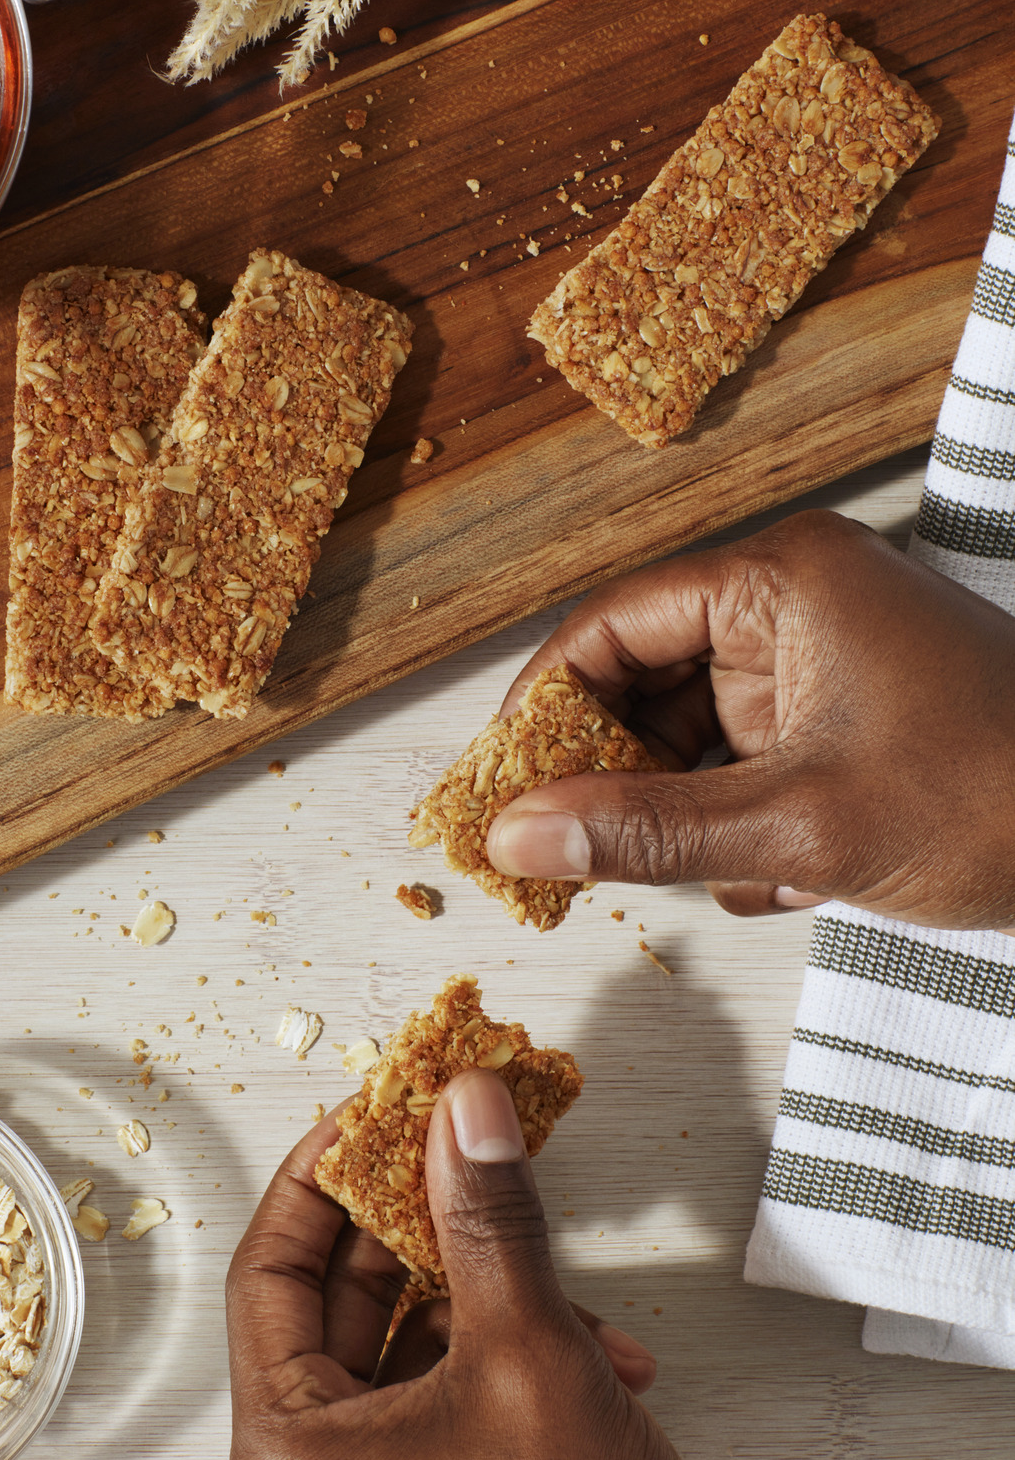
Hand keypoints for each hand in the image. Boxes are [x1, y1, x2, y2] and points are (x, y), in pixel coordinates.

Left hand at [227, 1070, 761, 1459]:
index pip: (268, 1271)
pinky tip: (598, 1351)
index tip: (371, 1109)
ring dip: (488, 1296)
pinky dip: (508, 1356)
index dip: (321, 1176)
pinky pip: (439, 1394)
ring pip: (404, 1344)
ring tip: (562, 1280)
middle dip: (422, 1225)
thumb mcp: (527, 1348)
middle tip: (461, 1147)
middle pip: (339, 1304)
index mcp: (283, 1456)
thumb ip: (487, 1215)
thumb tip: (464, 1113)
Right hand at [485, 509, 1014, 929]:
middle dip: (610, 774)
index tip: (496, 787)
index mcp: (781, 581)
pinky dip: (741, 829)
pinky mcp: (848, 725)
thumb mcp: (803, 825)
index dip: (541, 706)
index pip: (611, 624)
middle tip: (561, 853)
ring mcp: (824, 667)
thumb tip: (518, 837)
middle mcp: (795, 607)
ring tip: (688, 874)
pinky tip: (774, 878)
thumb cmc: (1000, 796)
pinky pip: (748, 768)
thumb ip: (648, 831)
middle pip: (644, 681)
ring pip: (694, 736)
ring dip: (682, 813)